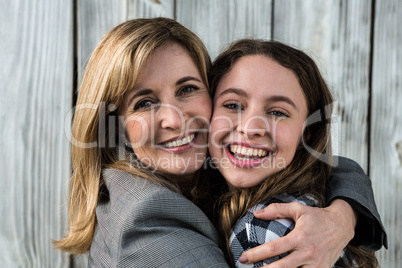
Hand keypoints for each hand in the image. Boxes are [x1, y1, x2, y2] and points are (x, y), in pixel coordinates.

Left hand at [238, 199, 356, 267]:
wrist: (343, 226)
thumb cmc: (317, 216)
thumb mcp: (298, 209)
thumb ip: (276, 209)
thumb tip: (256, 213)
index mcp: (299, 237)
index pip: (274, 248)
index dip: (257, 254)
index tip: (244, 258)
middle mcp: (307, 253)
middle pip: (282, 267)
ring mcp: (316, 264)